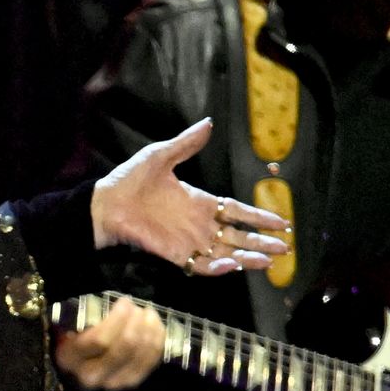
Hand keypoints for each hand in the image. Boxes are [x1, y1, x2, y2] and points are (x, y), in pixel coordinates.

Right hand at [54, 295, 163, 389]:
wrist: (79, 364)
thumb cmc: (74, 336)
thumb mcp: (70, 324)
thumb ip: (86, 316)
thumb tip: (113, 304)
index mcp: (70, 357)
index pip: (99, 340)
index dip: (118, 319)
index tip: (124, 302)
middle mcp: (90, 375)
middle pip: (124, 347)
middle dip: (135, 322)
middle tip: (136, 307)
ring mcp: (112, 382)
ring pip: (140, 354)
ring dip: (148, 329)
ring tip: (146, 313)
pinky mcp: (130, 382)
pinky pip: (151, 360)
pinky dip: (157, 339)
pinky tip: (154, 324)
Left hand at [91, 118, 290, 275]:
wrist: (104, 203)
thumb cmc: (129, 180)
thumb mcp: (160, 156)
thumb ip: (186, 144)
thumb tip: (208, 123)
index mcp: (199, 202)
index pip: (237, 212)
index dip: (259, 217)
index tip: (283, 222)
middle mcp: (198, 224)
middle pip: (238, 237)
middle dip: (262, 242)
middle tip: (286, 249)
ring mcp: (188, 240)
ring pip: (225, 254)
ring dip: (247, 258)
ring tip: (270, 260)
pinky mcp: (174, 253)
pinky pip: (199, 265)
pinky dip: (216, 267)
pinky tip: (233, 264)